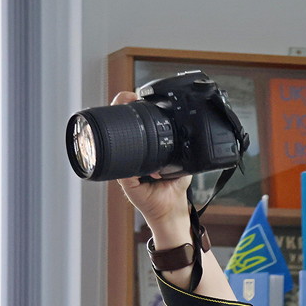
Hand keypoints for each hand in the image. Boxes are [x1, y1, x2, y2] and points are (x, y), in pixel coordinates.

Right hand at [110, 91, 191, 243]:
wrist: (172, 210)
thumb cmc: (174, 187)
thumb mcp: (182, 162)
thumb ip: (182, 148)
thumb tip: (190, 132)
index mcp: (142, 151)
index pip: (131, 127)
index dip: (129, 109)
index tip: (134, 96)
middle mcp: (130, 158)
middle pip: (119, 131)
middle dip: (120, 110)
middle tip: (127, 98)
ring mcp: (125, 169)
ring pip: (115, 146)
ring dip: (117, 129)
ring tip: (124, 113)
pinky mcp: (126, 182)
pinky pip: (120, 170)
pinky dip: (125, 160)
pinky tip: (130, 150)